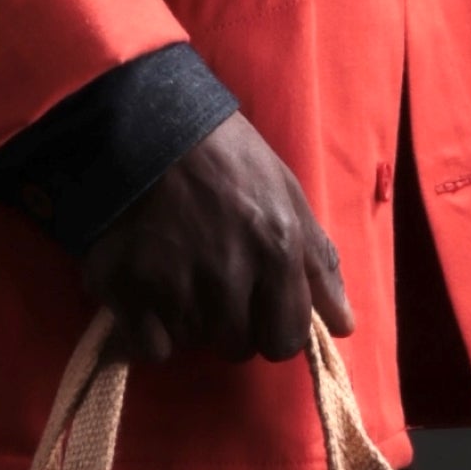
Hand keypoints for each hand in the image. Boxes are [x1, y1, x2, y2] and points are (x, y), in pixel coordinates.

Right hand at [82, 111, 353, 364]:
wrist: (148, 123)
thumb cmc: (227, 157)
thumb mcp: (287, 195)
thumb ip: (318, 264)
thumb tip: (344, 325)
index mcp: (276, 253)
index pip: (285, 340)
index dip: (272, 328)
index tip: (257, 306)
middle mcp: (228, 276)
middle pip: (237, 346)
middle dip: (230, 323)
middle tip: (212, 282)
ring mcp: (174, 285)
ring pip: (193, 341)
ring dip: (189, 319)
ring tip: (178, 272)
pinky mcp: (126, 289)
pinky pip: (149, 346)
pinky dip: (148, 329)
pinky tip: (148, 291)